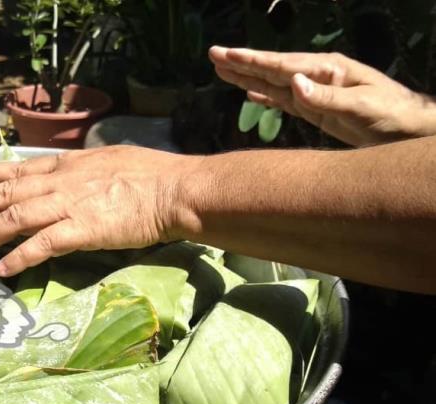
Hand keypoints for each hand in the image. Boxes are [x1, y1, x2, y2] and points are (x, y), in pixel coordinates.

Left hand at [0, 146, 200, 275]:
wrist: (174, 190)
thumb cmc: (151, 174)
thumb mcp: (110, 160)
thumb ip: (86, 170)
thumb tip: (77, 176)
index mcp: (68, 165)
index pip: (19, 169)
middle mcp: (60, 182)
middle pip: (6, 192)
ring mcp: (68, 206)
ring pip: (15, 218)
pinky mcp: (81, 230)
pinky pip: (43, 245)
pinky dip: (20, 256)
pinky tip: (2, 269)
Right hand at [209, 46, 435, 146]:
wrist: (409, 131)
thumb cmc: (391, 115)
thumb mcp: (360, 106)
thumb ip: (325, 96)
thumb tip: (292, 83)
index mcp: (327, 70)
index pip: (281, 65)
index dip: (251, 61)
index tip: (225, 55)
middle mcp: (317, 77)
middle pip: (272, 69)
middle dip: (242, 63)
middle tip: (213, 54)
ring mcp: (316, 92)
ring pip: (273, 83)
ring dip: (248, 77)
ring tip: (223, 70)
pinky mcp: (317, 109)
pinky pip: (284, 101)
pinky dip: (265, 97)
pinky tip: (251, 95)